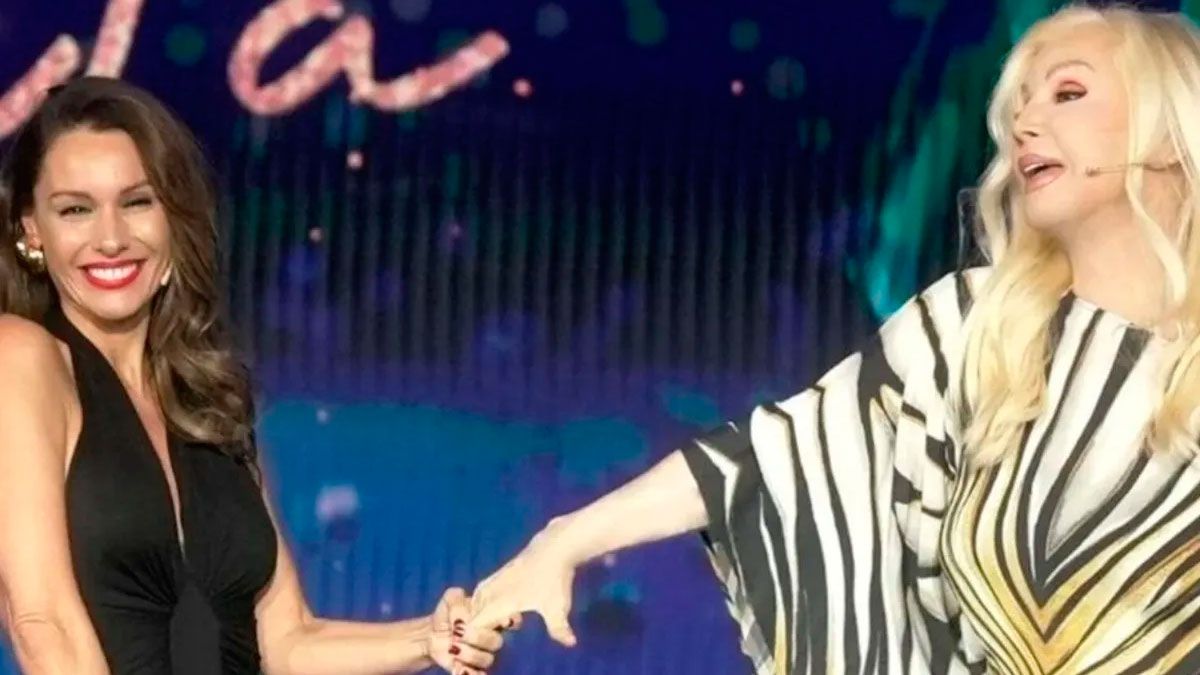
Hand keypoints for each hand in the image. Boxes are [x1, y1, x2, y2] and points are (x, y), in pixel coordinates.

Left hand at [428, 587, 521, 674]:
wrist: (432, 634)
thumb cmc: (447, 615)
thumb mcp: (449, 599)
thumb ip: (456, 598)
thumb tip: (462, 616)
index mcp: (492, 617)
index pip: (513, 619)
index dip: (513, 620)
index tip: (505, 621)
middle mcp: (492, 636)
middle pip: (496, 641)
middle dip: (477, 637)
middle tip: (458, 633)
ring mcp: (483, 654)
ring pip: (486, 659)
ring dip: (469, 654)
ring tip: (452, 648)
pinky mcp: (472, 669)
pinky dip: (470, 673)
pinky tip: (460, 669)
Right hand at [469, 520, 579, 647]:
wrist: (555, 546)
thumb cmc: (554, 580)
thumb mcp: (558, 608)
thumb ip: (559, 629)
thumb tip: (570, 644)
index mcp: (501, 601)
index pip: (476, 623)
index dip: (478, 635)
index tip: (496, 640)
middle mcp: (494, 590)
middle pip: (473, 611)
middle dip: (480, 624)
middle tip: (500, 632)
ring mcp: (497, 577)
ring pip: (477, 597)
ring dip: (482, 611)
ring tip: (501, 620)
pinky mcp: (503, 570)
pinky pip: (484, 588)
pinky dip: (486, 599)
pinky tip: (505, 603)